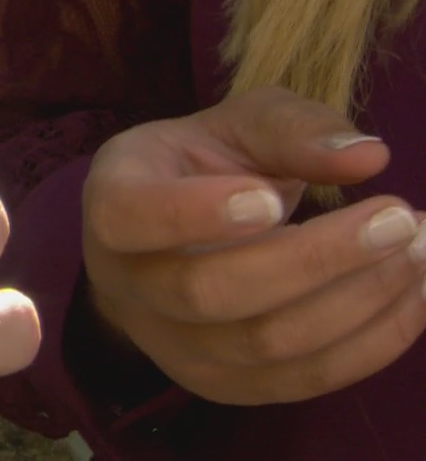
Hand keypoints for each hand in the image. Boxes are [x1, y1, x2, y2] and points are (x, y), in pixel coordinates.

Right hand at [82, 86, 425, 404]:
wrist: (170, 239)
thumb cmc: (203, 167)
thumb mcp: (234, 125)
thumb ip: (293, 128)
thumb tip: (367, 157)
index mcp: (113, 201)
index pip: (131, 217)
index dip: (195, 213)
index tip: (276, 198)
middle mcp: (125, 283)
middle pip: (208, 290)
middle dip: (315, 258)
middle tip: (398, 216)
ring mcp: (168, 344)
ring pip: (260, 344)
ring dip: (356, 301)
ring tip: (418, 251)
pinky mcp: (219, 383)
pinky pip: (298, 380)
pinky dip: (369, 343)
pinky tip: (411, 296)